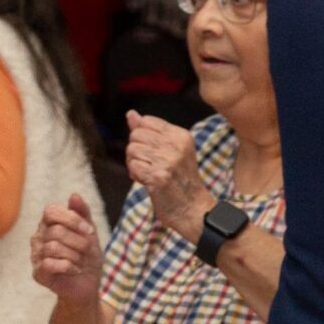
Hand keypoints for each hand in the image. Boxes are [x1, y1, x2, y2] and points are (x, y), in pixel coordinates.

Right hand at [30, 194, 106, 304]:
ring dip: (75, 256)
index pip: (51, 211)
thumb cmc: (87, 257)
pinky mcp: (38, 273)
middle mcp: (38, 237)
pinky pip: (51, 264)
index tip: (89, 231)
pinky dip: (69, 267)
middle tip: (87, 251)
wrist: (87, 284)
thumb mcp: (90, 233)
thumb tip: (74, 195)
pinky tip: (75, 270)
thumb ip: (83, 213)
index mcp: (48, 224)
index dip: (72, 219)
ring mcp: (35, 256)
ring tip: (80, 262)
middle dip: (79, 242)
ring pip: (54, 247)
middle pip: (56, 231)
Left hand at [124, 110, 210, 239]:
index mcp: (181, 135)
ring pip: (132, 150)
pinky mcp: (159, 176)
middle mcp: (175, 145)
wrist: (193, 209)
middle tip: (149, 165)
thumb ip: (150, 132)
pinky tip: (147, 182)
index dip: (141, 137)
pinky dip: (135, 175)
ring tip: (149, 174)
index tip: (152, 152)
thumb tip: (130, 114)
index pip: (146, 121)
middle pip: (136, 135)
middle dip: (136, 151)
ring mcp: (168, 160)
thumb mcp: (171, 151)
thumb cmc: (180, 180)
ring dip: (135, 164)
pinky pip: (133, 166)